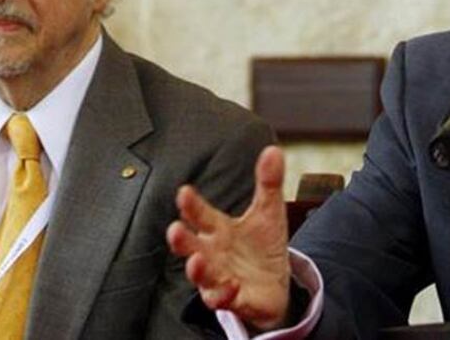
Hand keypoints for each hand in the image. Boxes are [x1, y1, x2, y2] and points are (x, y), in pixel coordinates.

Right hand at [167, 145, 292, 329]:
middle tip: (175, 229)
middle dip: (181, 239)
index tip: (184, 191)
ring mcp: (219, 277)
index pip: (200, 214)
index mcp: (218, 229)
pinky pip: (223, 299)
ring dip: (197, 270)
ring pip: (201, 275)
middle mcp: (212, 252)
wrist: (274, 283)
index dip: (191, 205)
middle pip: (190, 246)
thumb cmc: (262, 245)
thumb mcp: (269, 211)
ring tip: (196, 261)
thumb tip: (273, 150)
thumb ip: (268, 182)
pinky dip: (224, 294)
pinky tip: (231, 285)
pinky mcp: (232, 298)